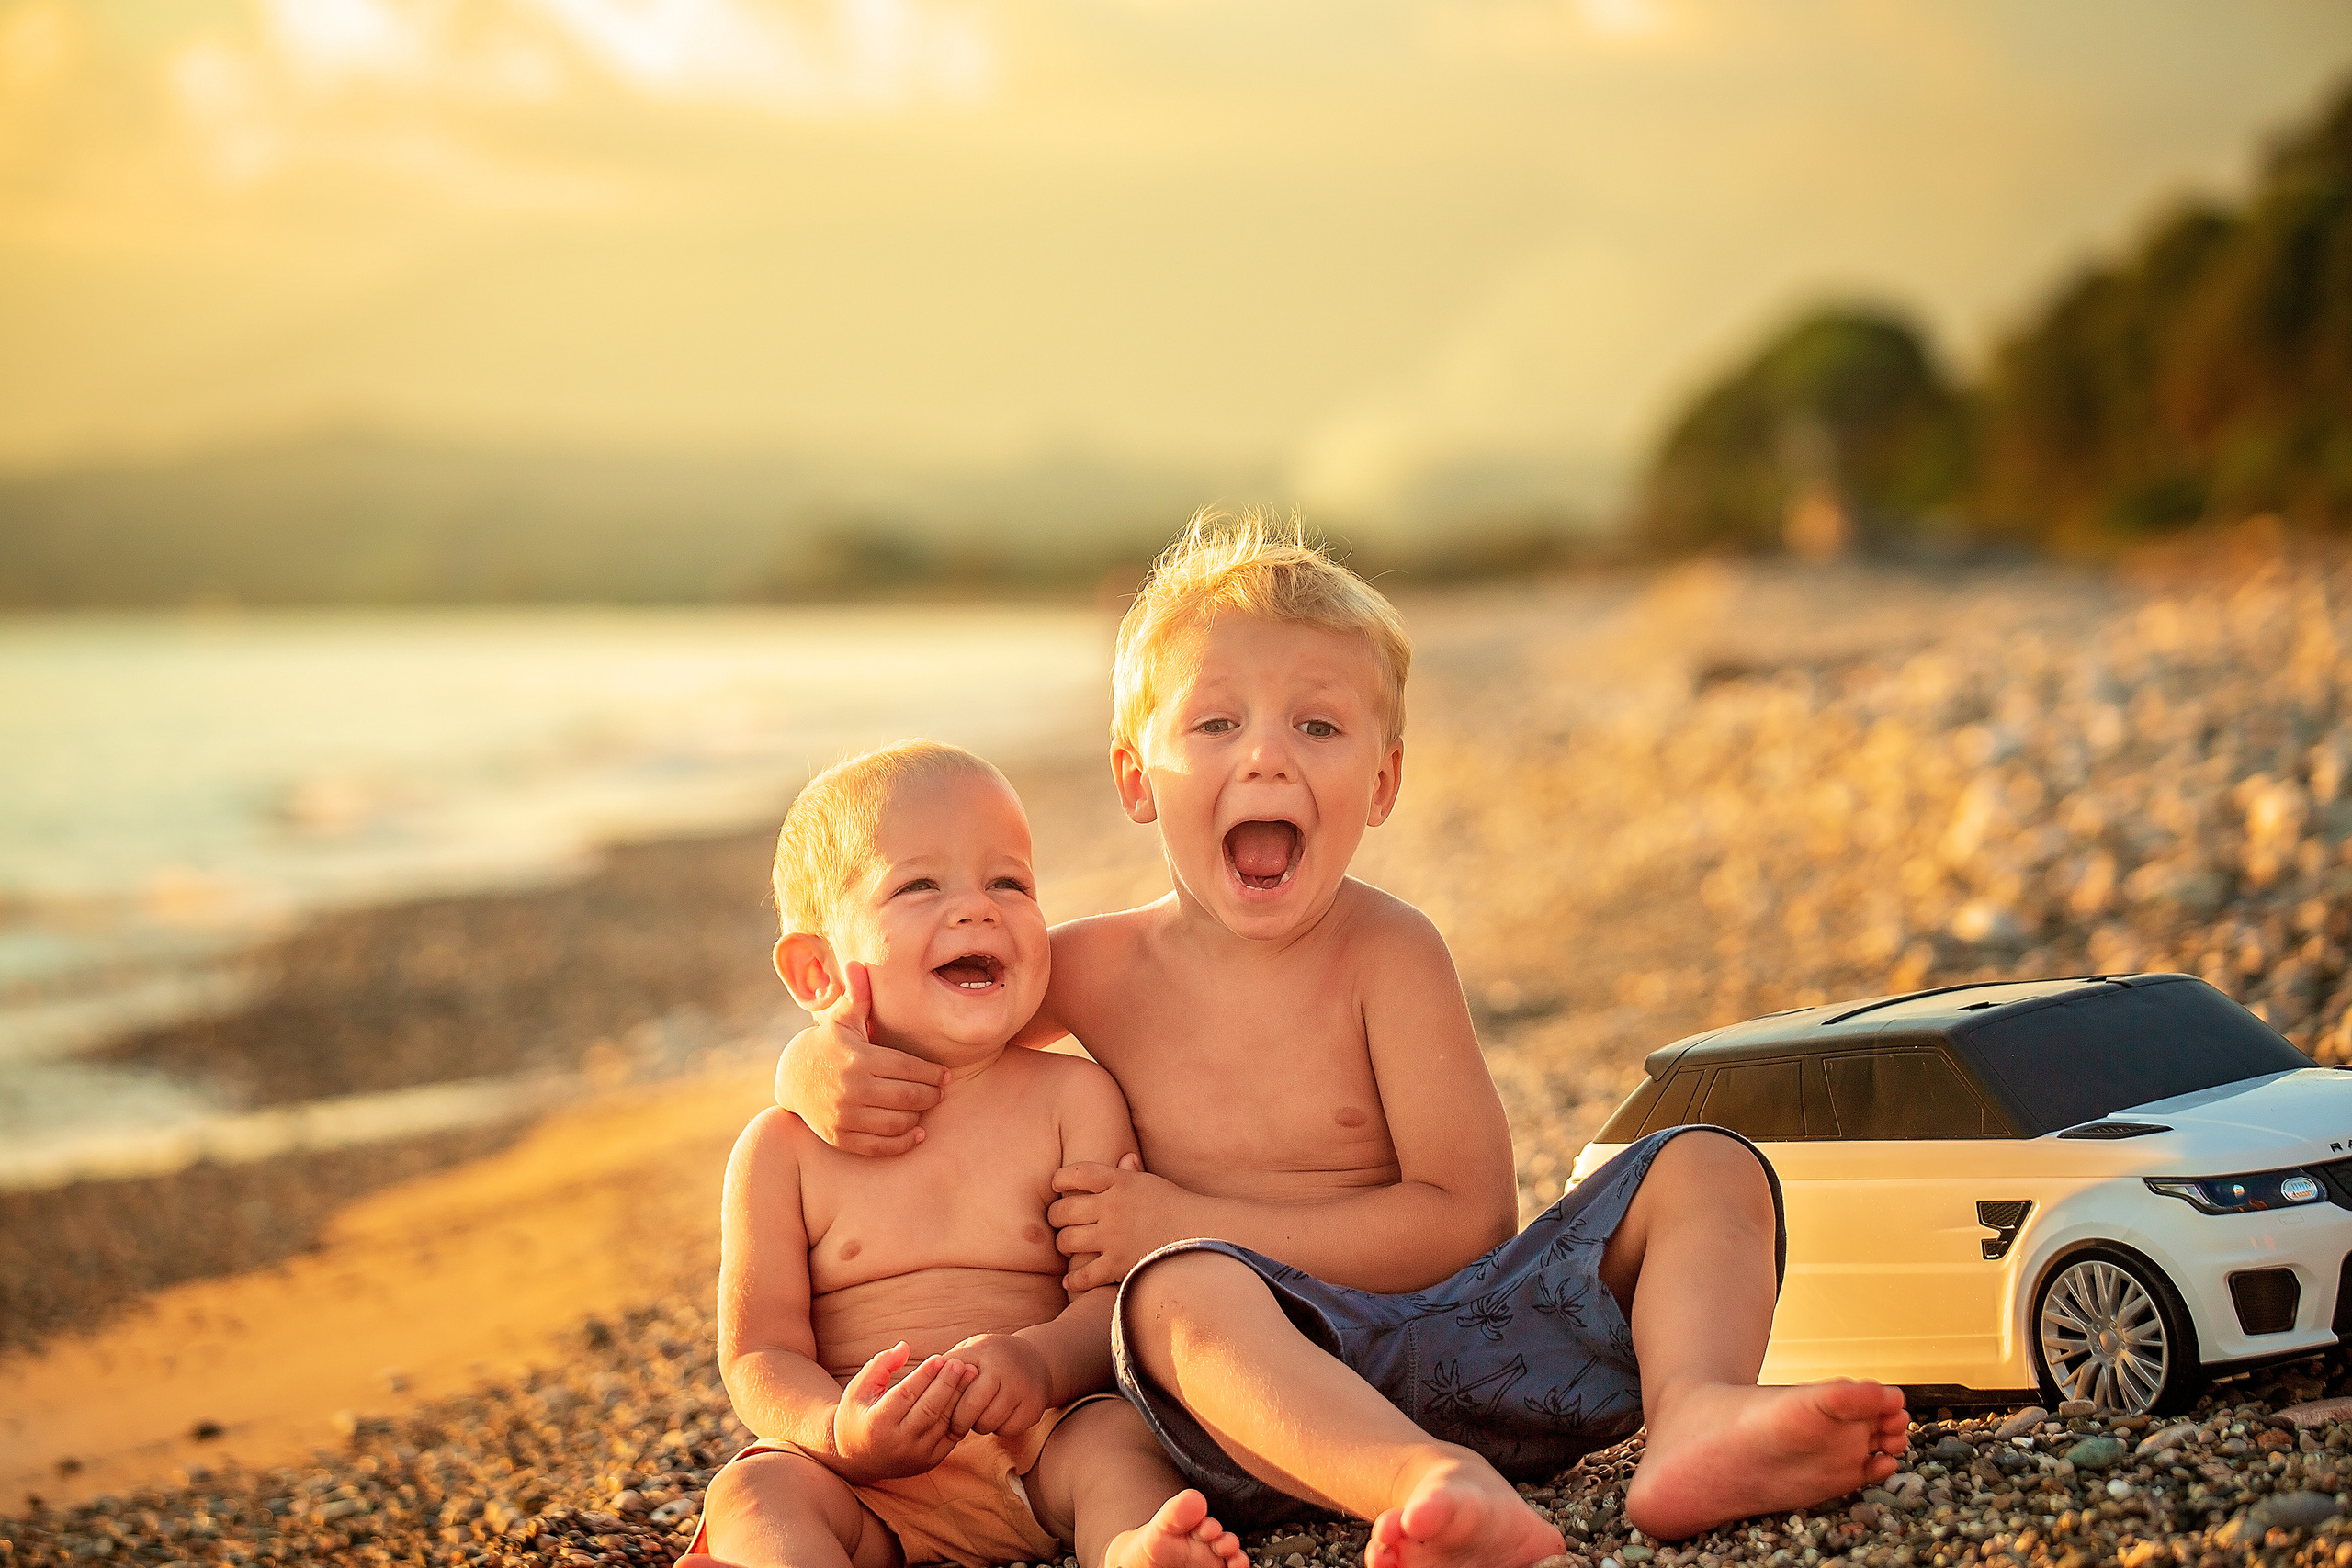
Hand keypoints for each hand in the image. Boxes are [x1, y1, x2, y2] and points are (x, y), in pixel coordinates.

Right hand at [775, 962, 947, 1155]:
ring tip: (925, 1107)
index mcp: (859, 1059)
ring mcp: (845, 1116)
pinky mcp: (840, 1137)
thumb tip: (858, 966)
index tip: (945, 1075)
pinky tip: (915, 1133)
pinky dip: (902, 1142)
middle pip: (909, 1097)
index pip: (909, 1069)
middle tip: (941, 1092)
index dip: (933, 1073)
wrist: (793, 1079)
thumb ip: (857, 997)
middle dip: (932, 1095)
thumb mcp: (842, 1020)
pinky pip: (880, 1146)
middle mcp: (852, 1089)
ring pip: (898, 1123)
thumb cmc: (829, 1045)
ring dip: (918, 1117)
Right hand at [829, 1342, 976, 1481]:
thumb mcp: (859, 1387)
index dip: (924, 1375)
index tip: (939, 1357)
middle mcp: (897, 1444)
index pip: (905, 1395)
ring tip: (971, 1374)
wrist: (857, 1457)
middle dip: (947, 1385)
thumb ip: (881, 1364)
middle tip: (961, 1363)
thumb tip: (905, 1346)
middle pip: (929, 1410)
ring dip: (959, 1397)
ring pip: (943, 1423)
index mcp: (877, 1424)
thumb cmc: (858, 1414)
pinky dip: (960, 1414)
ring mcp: (915, 1456)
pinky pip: (950, 1436)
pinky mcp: (929, 1461)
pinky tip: (968, 1394)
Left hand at [941, 1332, 1053, 1435]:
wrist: (1037, 1359)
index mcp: (981, 1353)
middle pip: (971, 1408)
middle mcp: (1003, 1369)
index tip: (936, 1412)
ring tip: (978, 1417)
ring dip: (979, 1425)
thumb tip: (915, 1386)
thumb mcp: (969, 1352)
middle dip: (959, 1422)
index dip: (943, 1401)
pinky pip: (1007, 1429)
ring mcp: (1022, 1388)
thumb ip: (945, 1367)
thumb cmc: (990, 1359)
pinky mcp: (1034, 1407)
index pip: (953, 1383)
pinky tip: (998, 1417)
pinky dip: (999, 1428)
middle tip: (955, 1426)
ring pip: (989, 1422)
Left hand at [1049, 1154, 1177, 1291]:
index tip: (1057, 1185)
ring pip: (1067, 1241)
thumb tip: (1125, 1156)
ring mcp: (1113, 1237)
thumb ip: (1131, 1172)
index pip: (1077, 1174)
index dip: (1060, 1179)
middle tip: (1059, 1220)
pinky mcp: (1118, 1265)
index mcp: (1119, 1182)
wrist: (1200, 1233)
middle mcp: (1112, 1207)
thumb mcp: (1151, 1183)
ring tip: (1068, 1245)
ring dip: (1063, 1244)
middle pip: (1064, 1210)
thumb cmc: (1174, 1206)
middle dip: (1056, 1216)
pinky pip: (1084, 1275)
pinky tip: (1070, 1280)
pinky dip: (1073, 1279)